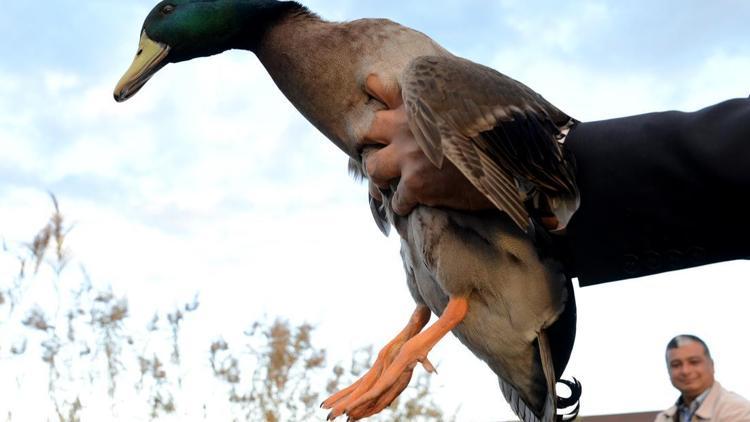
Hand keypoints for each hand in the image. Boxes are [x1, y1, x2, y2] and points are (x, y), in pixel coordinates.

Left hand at [359, 76, 492, 214]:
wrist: (513, 167)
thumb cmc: (494, 143)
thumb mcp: (470, 112)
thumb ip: (446, 106)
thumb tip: (444, 105)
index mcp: (422, 105)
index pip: (379, 86)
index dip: (374, 92)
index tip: (373, 95)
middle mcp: (410, 126)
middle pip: (368, 130)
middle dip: (373, 144)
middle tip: (385, 156)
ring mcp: (410, 154)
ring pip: (373, 167)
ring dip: (381, 179)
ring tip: (393, 184)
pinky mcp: (416, 182)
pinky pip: (397, 201)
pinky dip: (404, 206)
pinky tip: (416, 205)